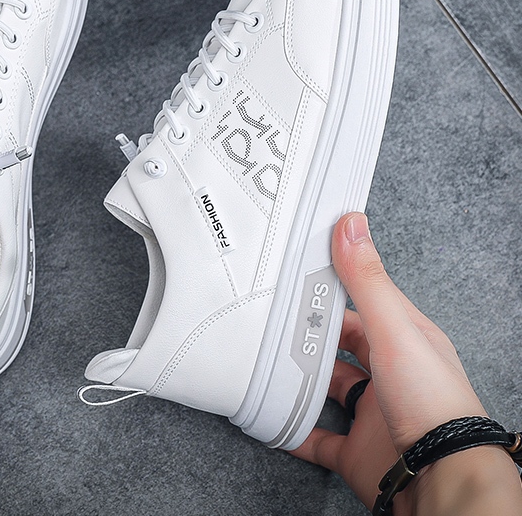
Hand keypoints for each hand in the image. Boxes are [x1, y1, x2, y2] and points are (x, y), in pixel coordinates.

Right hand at [289, 212, 489, 513]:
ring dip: (299, 379)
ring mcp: (372, 415)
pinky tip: (271, 418)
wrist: (441, 482)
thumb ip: (367, 280)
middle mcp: (388, 375)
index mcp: (404, 341)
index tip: (297, 271)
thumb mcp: (394, 331)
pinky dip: (292, 429)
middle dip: (308, 334)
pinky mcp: (356, 452)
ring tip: (265, 360)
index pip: (362, 302)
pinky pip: (316, 438)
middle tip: (271, 318)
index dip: (331, 286)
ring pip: (326, 389)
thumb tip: (350, 223)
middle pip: (340, 346)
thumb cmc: (432, 403)